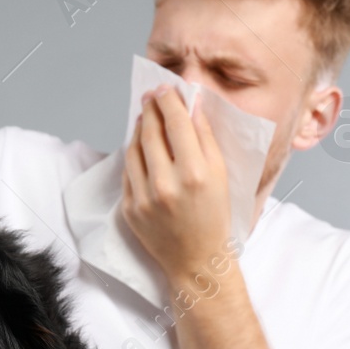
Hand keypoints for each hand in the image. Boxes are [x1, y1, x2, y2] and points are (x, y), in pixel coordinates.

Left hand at [121, 85, 232, 286]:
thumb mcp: (220, 175)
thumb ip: (205, 138)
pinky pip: (128, 172)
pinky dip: (134, 154)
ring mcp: (144, 198)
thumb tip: (193, 105)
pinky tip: (140, 146)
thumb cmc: (214, 217)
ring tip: (145, 118)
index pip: (176, 123)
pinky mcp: (130, 209)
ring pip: (134, 149)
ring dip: (138, 129)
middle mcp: (166, 184)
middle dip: (150, 109)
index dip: (169, 101)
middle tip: (151, 97)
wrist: (196, 260)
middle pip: (150, 131)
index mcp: (194, 173)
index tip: (165, 88)